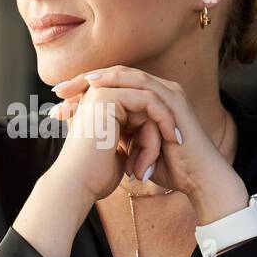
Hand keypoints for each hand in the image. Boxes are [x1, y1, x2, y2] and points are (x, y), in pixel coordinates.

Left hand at [50, 66, 247, 220]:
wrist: (198, 180)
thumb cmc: (170, 169)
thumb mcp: (135, 151)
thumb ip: (120, 140)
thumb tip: (93, 140)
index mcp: (150, 102)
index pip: (114, 88)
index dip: (85, 91)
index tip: (58, 101)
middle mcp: (159, 92)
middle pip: (116, 76)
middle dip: (85, 80)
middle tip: (58, 90)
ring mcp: (168, 94)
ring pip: (128, 75)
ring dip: (98, 79)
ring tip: (73, 86)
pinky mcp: (173, 102)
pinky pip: (142, 86)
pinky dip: (119, 85)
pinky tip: (98, 88)